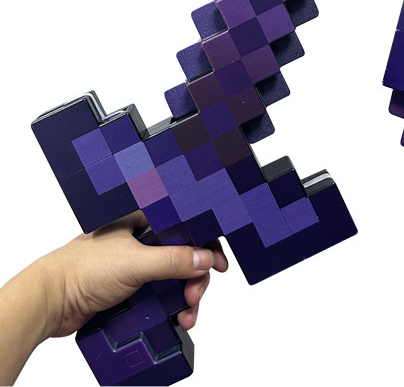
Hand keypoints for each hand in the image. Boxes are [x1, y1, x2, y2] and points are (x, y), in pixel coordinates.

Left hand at [0, 211, 229, 383]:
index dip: (205, 243)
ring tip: (186, 314)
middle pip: (184, 256)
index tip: (218, 262)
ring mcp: (136, 266)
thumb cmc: (80, 269)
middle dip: (195, 278)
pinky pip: (161, 296)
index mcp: (143, 222)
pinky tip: (176, 318)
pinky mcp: (130, 289)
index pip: (185, 226)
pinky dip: (172, 308)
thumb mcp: (134, 262)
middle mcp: (141, 241)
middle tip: (194, 295)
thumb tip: (205, 258)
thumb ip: (172, 259)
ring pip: (174, 279)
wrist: (49, 304)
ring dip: (185, 297)